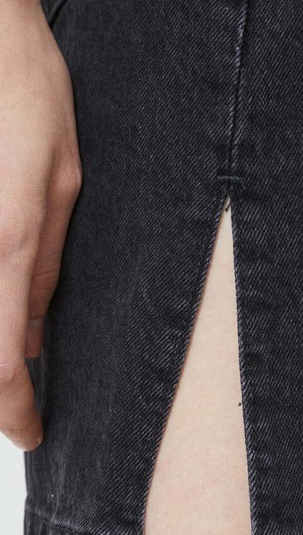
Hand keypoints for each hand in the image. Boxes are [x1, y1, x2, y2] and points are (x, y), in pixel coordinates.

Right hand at [0, 0, 81, 450]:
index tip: (32, 435)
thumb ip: (45, 266)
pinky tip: (13, 309)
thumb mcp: (63, 185)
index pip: (0, 362)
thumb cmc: (30, 99)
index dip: (13, 412)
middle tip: (24, 406)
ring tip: (20, 362)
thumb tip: (33, 338)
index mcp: (8, 244)